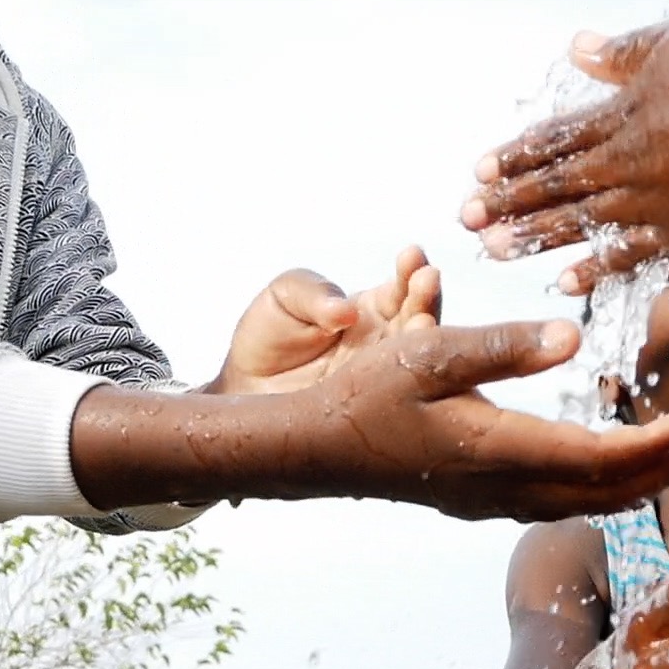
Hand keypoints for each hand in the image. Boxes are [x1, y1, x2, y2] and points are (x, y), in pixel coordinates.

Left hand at [213, 247, 441, 395]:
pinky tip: (409, 366)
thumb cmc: (266, 339)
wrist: (241, 390)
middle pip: (419, 319)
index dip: (409, 271)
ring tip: (423, 319)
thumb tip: (347, 311)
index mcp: (369, 312)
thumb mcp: (285, 297)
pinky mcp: (372, 412)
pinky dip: (406, 382)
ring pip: (415, 359)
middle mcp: (383, 344)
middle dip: (425, 298)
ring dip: (424, 336)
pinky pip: (396, 398)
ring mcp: (381, 380)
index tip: (412, 255)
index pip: (400, 289)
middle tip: (427, 279)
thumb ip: (314, 294)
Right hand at [294, 319, 668, 519]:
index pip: (601, 458)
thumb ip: (504, 345)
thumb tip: (575, 336)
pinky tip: (602, 469)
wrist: (312, 450)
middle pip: (604, 491)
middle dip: (662, 465)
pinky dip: (595, 488)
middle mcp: (501, 488)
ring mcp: (487, 501)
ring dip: (632, 480)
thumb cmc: (364, 394)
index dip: (659, 444)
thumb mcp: (430, 353)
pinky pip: (554, 502)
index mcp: (498, 450)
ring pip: (581, 503)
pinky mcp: (474, 500)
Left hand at [460, 10, 668, 293]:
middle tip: (464, 219)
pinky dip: (597, 268)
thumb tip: (578, 51)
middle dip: (507, 202)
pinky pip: (632, 255)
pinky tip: (566, 279)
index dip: (516, 157)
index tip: (479, 172)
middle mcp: (630, 160)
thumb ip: (624, 56)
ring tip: (495, 249)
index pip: (556, 139)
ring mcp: (656, 199)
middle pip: (555, 185)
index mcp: (624, 112)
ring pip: (580, 222)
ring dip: (534, 236)